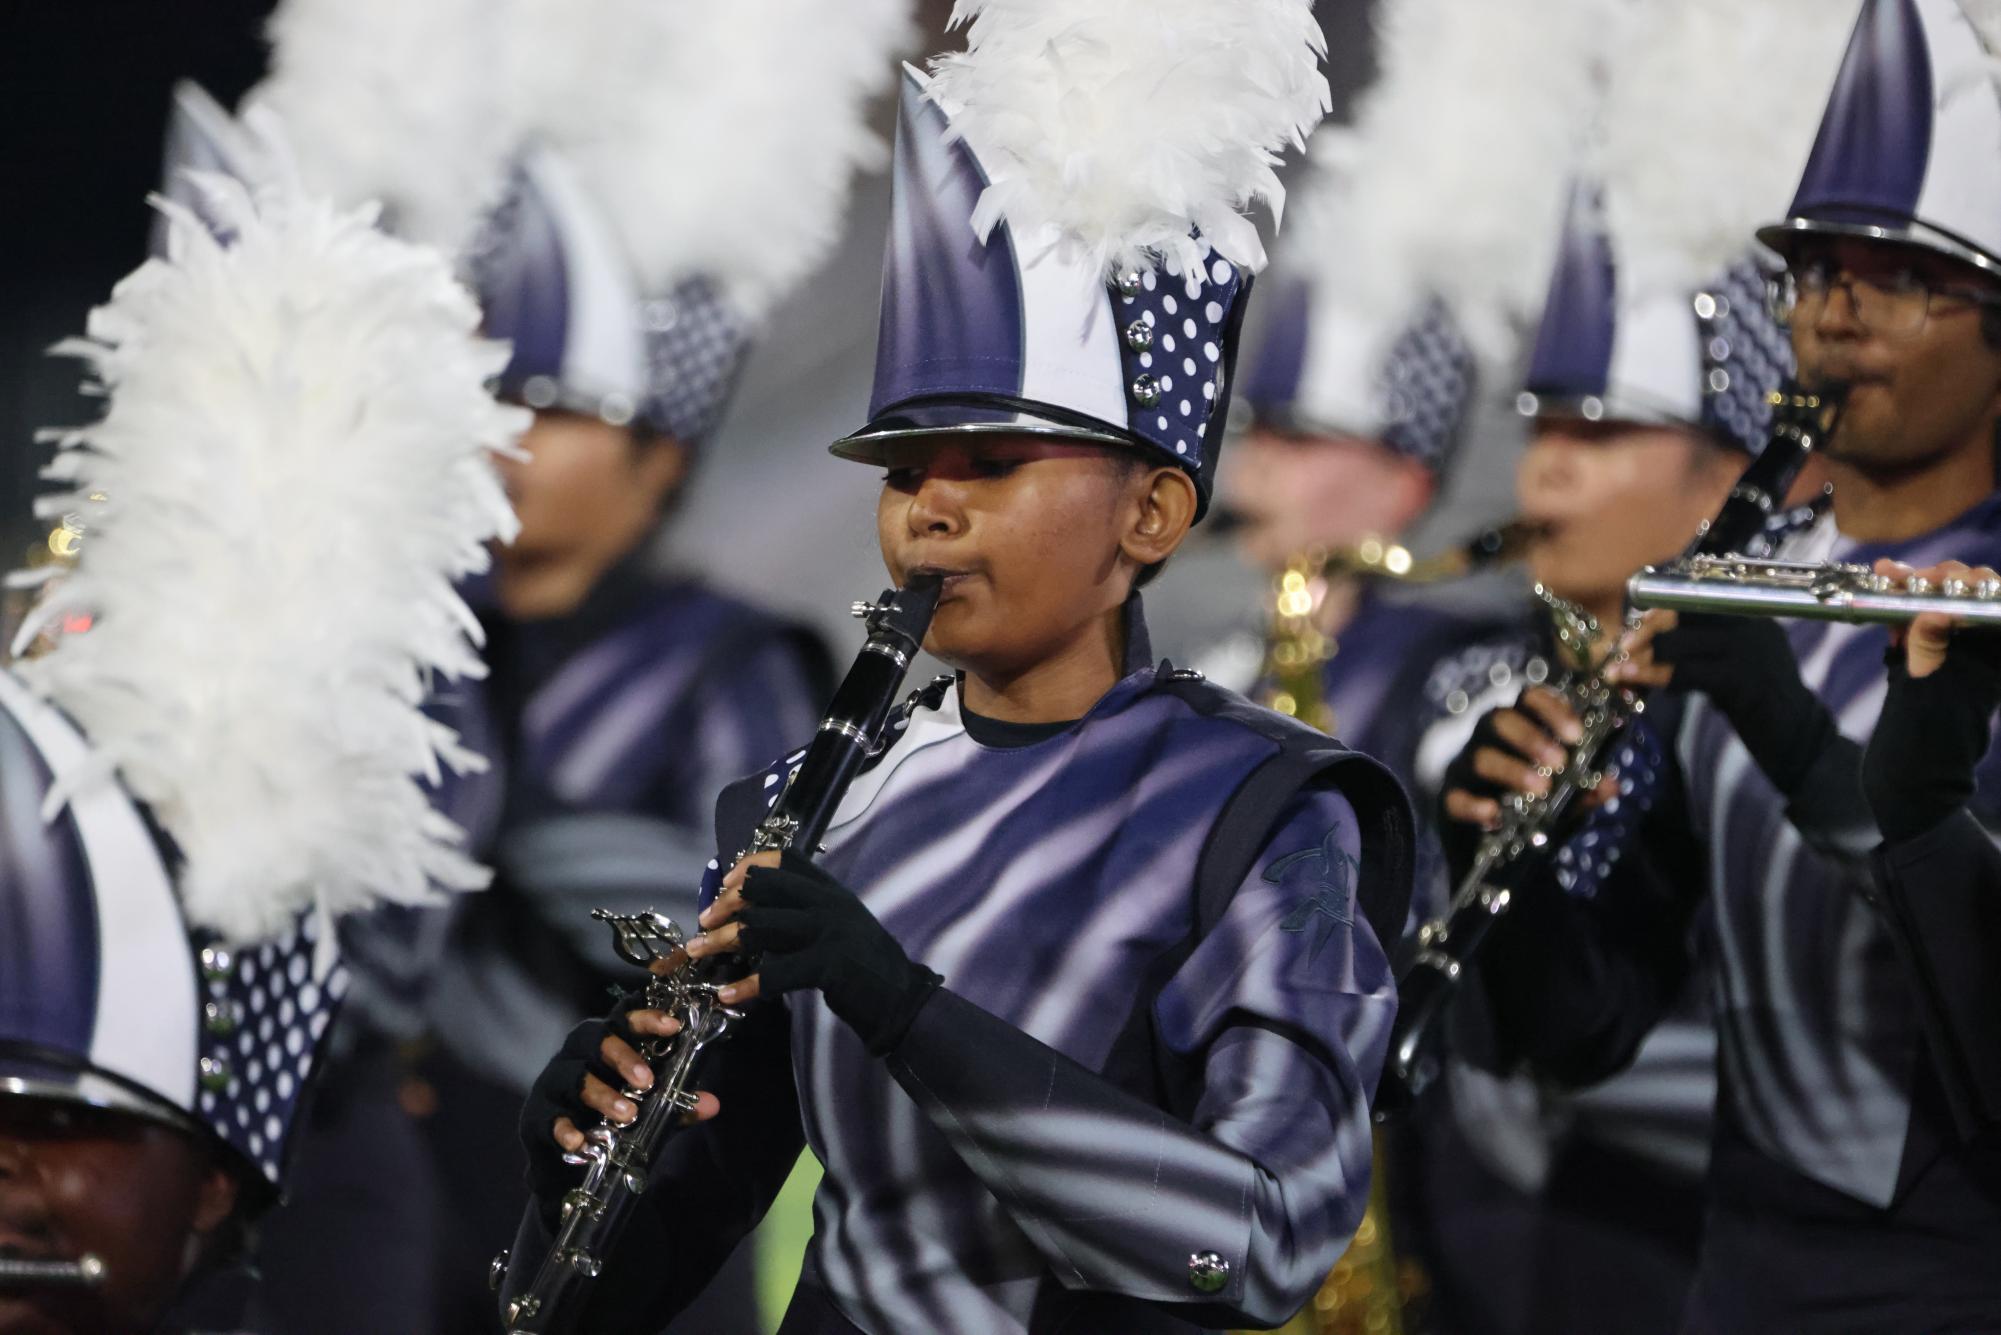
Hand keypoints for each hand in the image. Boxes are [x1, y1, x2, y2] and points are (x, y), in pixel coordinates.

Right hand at [518, 993, 718, 1213]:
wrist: (571, 1163)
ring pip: (574, 1076)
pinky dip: (566, 1129)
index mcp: (607, 1044)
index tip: (673, 1026)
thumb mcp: (650, 1112)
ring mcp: (554, 1083)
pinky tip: (581, 1143)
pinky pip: (549, 1117)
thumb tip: (712, 1104)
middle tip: (647, 1080)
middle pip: (594, 1037)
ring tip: (628, 1114)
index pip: (624, 1019)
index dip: (646, 1018)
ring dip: (603, 1094)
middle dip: (622, 1055)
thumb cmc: (612, 1119)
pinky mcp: (537, 1115)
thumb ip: (677, 1105)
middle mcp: (577, 1055)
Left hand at [691, 849, 940, 1055]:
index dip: (749, 866)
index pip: (785, 859)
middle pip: (764, 887)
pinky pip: (774, 972)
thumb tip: (753, 914)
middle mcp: (830, 903)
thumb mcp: (839, 926)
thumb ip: (806, 913)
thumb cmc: (864, 968)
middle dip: (726, 902)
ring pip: (759, 927)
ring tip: (697, 952)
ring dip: (720, 941)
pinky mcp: (828, 964)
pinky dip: (746, 986)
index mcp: (831, 891)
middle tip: (704, 922)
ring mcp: (830, 931)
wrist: (902, 1000)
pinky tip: (728, 995)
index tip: (725, 884)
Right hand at [1440, 687, 1615, 832]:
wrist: (1495, 858)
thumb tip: (1610, 784)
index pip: (1529, 700)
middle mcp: (1488, 741)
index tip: (1576, 735)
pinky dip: (1475, 804)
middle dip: (1531, 737)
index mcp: (1518, 730)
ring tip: (1540, 789)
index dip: (1551, 709)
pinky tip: (1495, 815)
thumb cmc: (1531, 812)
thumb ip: (1585, 791)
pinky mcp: (1450, 800)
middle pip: (1499, 719)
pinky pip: (1456, 797)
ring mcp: (1465, 769)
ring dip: (1512, 770)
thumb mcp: (1565, 802)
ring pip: (1480, 757)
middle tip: (1559, 763)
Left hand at [1612, 605, 1835, 795]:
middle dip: (1647, 631)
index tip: (1634, 630)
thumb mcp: (1731, 670)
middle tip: (1621, 651)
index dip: (1660, 614)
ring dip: (1643, 657)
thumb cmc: (1761, 709)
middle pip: (1685, 613)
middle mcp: (1751, 626)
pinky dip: (1656, 676)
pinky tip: (1637, 683)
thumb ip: (1701, 653)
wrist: (1801, 742)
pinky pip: (1686, 672)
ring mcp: (1749, 649)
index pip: (1697, 601)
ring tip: (1620, 671)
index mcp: (1751, 618)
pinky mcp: (1741, 678)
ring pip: (1680, 642)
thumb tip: (1648, 648)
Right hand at [1864, 559, 2000, 840]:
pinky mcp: (1931, 663)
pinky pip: (1922, 626)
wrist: (1909, 783)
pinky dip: (1903, 610)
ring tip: (1888, 575)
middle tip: (1909, 576)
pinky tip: (1885, 595)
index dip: (1975, 587)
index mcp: (1995, 661)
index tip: (1942, 582)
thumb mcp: (1925, 695)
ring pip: (1944, 607)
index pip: (1994, 606)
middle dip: (1943, 582)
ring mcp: (1956, 658)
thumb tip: (1933, 608)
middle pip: (1973, 599)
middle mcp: (1983, 655)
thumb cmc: (1925, 745)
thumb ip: (1930, 649)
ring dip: (1916, 588)